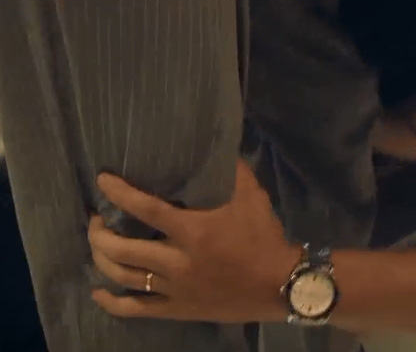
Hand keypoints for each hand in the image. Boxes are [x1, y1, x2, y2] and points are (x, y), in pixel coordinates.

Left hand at [88, 160, 302, 322]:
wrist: (281, 285)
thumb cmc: (265, 238)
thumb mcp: (253, 197)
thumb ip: (232, 171)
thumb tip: (216, 145)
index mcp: (193, 231)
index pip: (145, 209)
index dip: (119, 193)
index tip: (102, 181)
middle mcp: (177, 261)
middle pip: (121, 248)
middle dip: (99, 231)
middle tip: (96, 217)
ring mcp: (174, 288)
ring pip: (123, 276)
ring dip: (101, 258)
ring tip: (98, 244)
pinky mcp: (177, 309)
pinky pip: (135, 309)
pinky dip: (111, 302)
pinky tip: (99, 291)